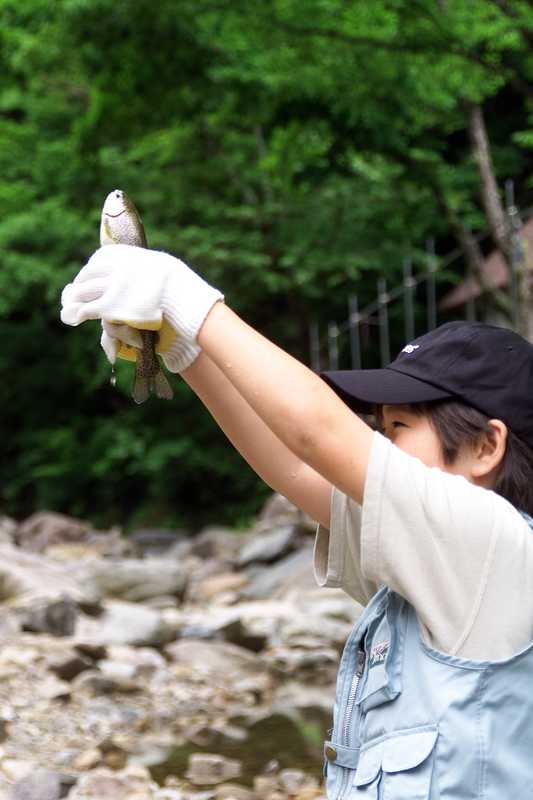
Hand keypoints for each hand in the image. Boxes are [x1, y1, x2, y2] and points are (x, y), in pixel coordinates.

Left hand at [60, 244, 222, 371]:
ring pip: (84, 290)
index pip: (103, 257)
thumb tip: (148, 270)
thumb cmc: (182, 289)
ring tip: (69, 306)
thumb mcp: (164, 268)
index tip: (90, 273)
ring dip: (74, 298)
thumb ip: (149, 269)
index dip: (93, 266)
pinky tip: (73, 318)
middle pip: (91, 272)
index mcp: (131, 255)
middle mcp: (118, 267)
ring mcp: (113, 286)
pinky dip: (78, 313)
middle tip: (75, 291)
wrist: (184, 301)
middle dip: (81, 282)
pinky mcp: (110, 306)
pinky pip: (87, 308)